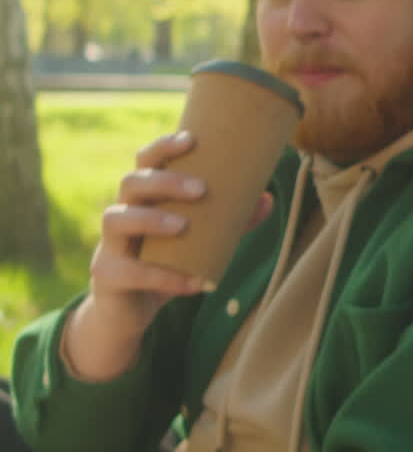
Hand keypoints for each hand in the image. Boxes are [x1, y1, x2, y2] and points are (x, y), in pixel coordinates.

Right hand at [61, 131, 272, 381]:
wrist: (131, 312)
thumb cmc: (167, 265)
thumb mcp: (200, 243)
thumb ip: (230, 223)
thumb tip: (266, 199)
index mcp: (144, 200)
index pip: (145, 163)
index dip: (163, 148)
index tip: (191, 140)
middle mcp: (121, 214)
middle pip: (130, 183)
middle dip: (165, 181)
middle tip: (201, 189)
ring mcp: (109, 245)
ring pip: (116, 219)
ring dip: (151, 219)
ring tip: (183, 226)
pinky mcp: (106, 276)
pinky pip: (129, 272)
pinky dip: (163, 277)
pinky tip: (194, 283)